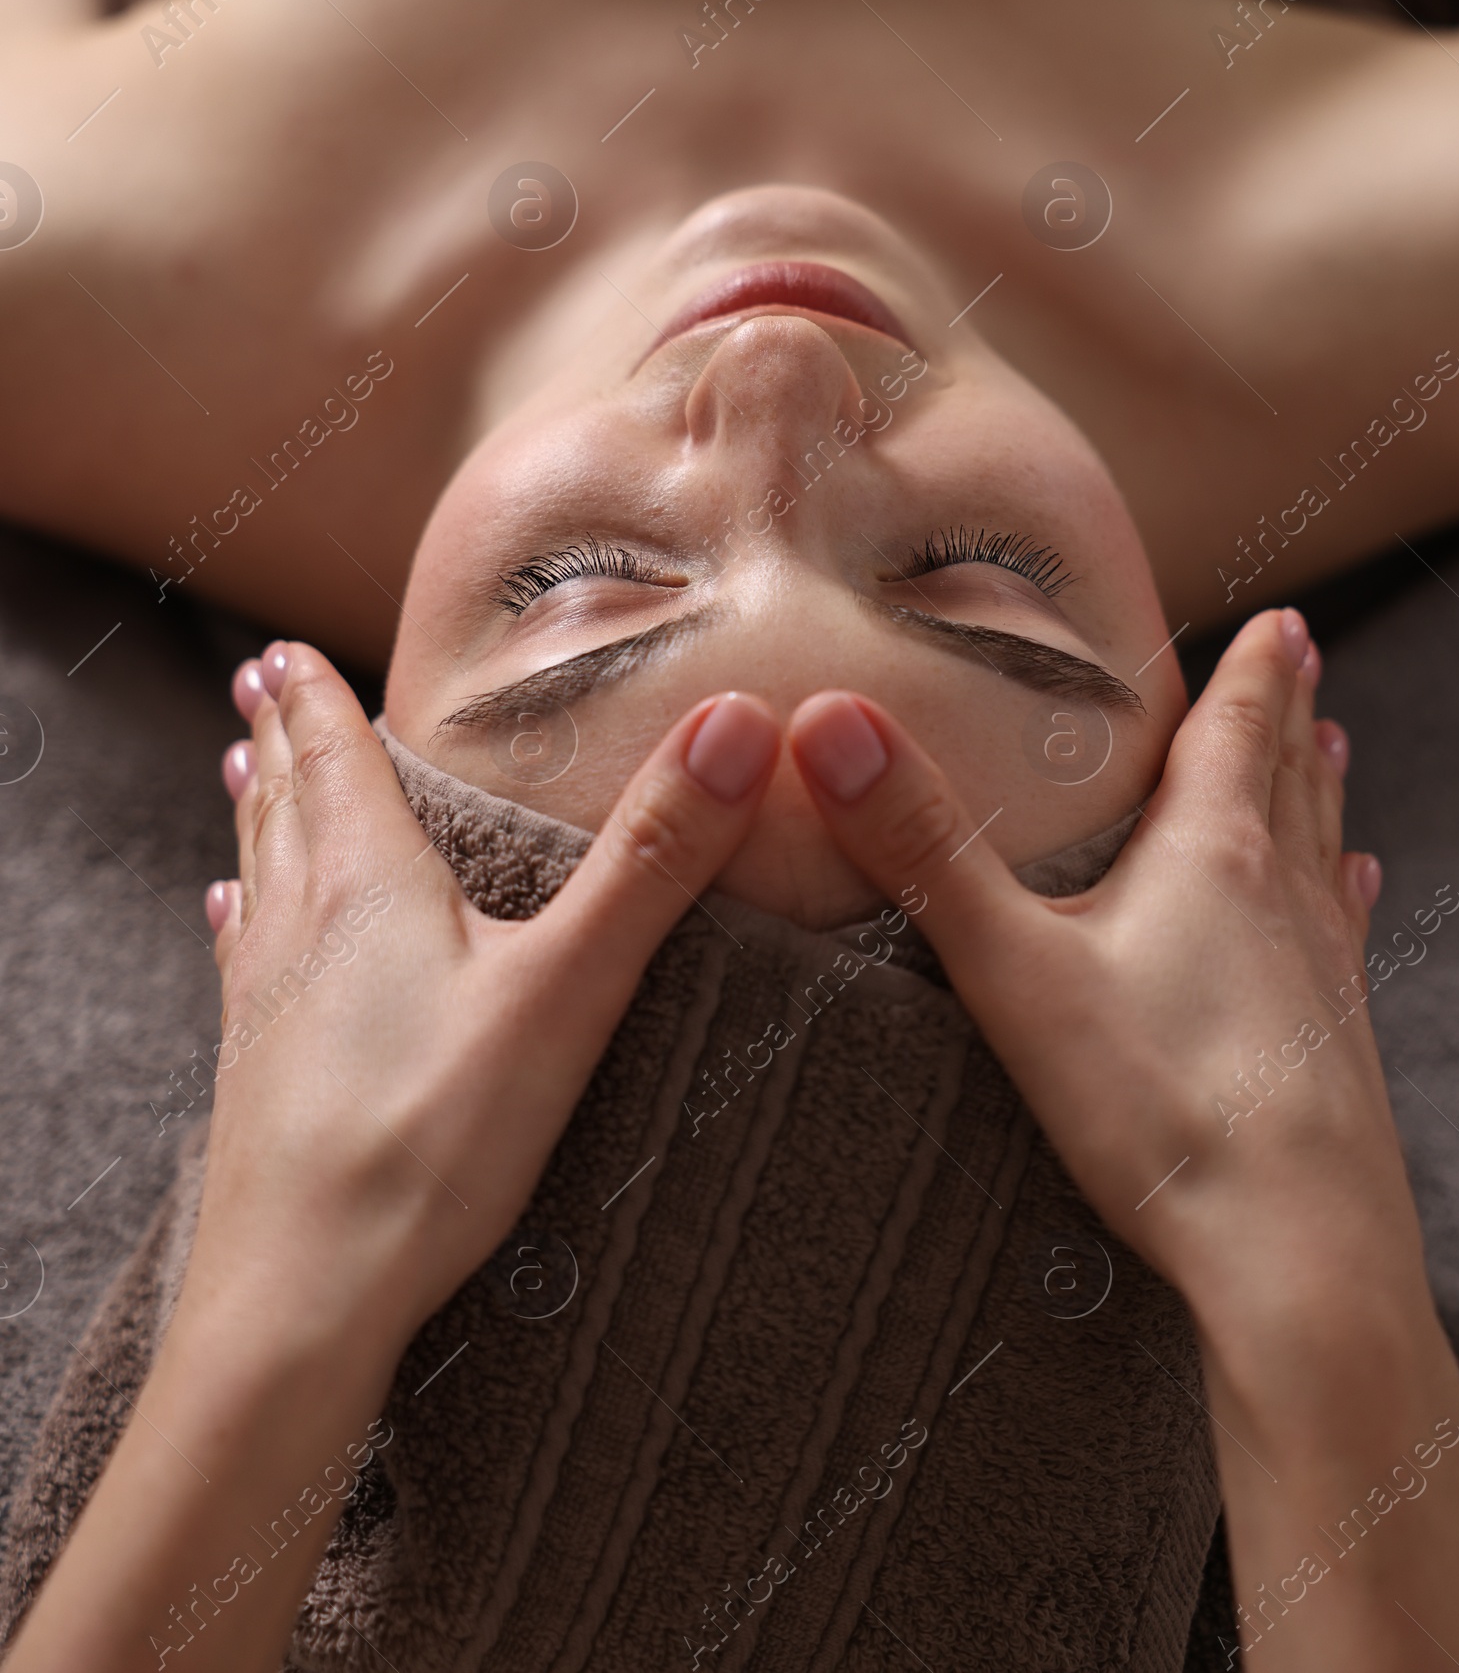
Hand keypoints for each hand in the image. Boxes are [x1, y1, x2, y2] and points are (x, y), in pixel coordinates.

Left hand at [200, 643, 780, 1368]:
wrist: (297, 1303)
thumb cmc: (430, 1145)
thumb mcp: (568, 992)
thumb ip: (654, 860)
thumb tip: (739, 722)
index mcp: (367, 882)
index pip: (334, 758)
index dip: (315, 697)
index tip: (288, 647)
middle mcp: (299, 925)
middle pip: (284, 803)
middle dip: (280, 737)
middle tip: (257, 683)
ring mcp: (263, 1003)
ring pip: (256, 875)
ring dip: (255, 813)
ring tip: (239, 772)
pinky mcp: (252, 1076)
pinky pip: (242, 961)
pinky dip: (240, 917)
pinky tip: (226, 921)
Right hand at [786, 610, 1419, 1335]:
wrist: (1303, 1258)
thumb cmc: (1164, 1107)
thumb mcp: (1016, 970)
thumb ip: (922, 850)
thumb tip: (828, 722)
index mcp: (1215, 857)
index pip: (1236, 733)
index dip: (1252, 671)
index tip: (1278, 619)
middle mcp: (1286, 900)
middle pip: (1291, 779)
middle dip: (1289, 712)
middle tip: (1304, 657)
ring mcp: (1325, 978)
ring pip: (1326, 854)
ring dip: (1323, 794)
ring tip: (1334, 752)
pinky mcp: (1341, 1053)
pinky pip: (1344, 943)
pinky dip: (1344, 900)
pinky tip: (1359, 898)